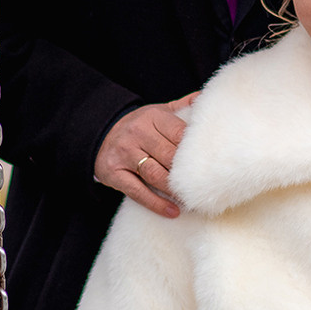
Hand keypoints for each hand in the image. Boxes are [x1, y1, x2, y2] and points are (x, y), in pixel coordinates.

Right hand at [95, 95, 198, 217]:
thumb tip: (207, 97)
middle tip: (207, 187)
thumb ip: (182, 107)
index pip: (180, 134)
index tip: (212, 164)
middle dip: (188, 173)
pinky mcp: (114, 174)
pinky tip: (173, 211)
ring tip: (193, 200)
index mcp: (152, 117)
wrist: (98, 134)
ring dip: (175, 190)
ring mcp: (124, 155)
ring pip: (155, 175)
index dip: (196, 151)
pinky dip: (156, 203)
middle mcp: (137, 134)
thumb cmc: (139, 126)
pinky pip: (138, 192)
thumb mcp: (157, 111)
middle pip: (169, 156)